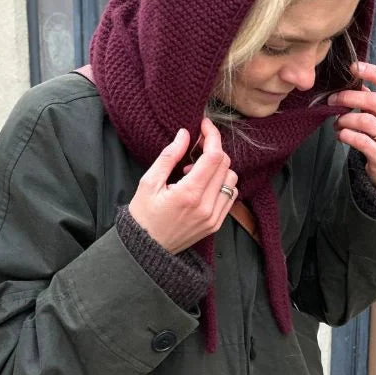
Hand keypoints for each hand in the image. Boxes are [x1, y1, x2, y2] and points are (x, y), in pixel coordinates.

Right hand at [128, 118, 237, 253]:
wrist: (146, 248)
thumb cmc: (143, 215)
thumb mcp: (149, 182)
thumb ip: (169, 156)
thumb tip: (185, 134)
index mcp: (189, 194)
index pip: (214, 156)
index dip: (212, 136)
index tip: (204, 126)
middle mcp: (206, 206)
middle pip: (225, 165)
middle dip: (213, 150)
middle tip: (194, 149)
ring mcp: (214, 217)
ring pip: (232, 179)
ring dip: (218, 168)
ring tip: (195, 173)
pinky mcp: (216, 224)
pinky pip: (230, 196)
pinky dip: (221, 184)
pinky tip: (202, 186)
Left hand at [329, 61, 375, 191]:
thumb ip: (372, 99)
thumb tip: (353, 79)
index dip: (374, 72)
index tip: (353, 67)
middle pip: (375, 101)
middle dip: (349, 97)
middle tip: (332, 99)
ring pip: (365, 121)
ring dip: (345, 119)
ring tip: (336, 122)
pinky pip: (360, 141)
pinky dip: (346, 135)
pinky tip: (340, 134)